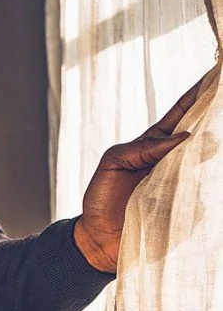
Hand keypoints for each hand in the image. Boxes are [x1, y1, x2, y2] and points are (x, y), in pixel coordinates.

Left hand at [74, 73, 208, 272]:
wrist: (99, 238)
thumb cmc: (102, 197)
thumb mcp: (113, 163)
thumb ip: (142, 148)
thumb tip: (183, 137)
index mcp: (157, 145)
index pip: (183, 114)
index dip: (200, 94)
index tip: (217, 72)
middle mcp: (176, 161)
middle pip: (206, 132)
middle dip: (218, 114)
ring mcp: (186, 184)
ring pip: (212, 161)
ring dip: (218, 146)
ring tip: (221, 128)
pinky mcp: (191, 209)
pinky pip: (208, 195)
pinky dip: (212, 183)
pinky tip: (214, 169)